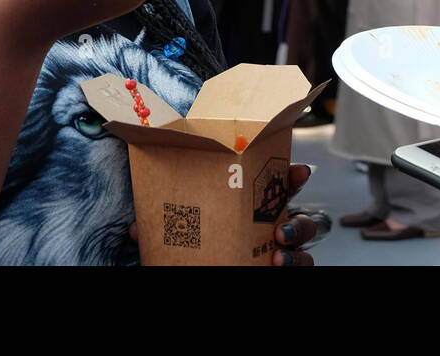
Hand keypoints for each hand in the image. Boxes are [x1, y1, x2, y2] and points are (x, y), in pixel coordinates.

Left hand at [127, 164, 322, 264]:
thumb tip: (136, 227)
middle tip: (280, 229)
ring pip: (304, 249)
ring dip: (294, 252)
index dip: (293, 176)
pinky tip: (274, 266)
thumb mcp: (184, 228)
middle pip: (300, 219)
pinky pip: (299, 269)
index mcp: (253, 205)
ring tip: (277, 255)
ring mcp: (277, 251)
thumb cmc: (197, 245)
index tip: (299, 171)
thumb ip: (166, 223)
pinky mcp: (276, 268)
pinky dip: (292, 265)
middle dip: (298, 222)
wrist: (198, 263)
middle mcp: (272, 228)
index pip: (279, 186)